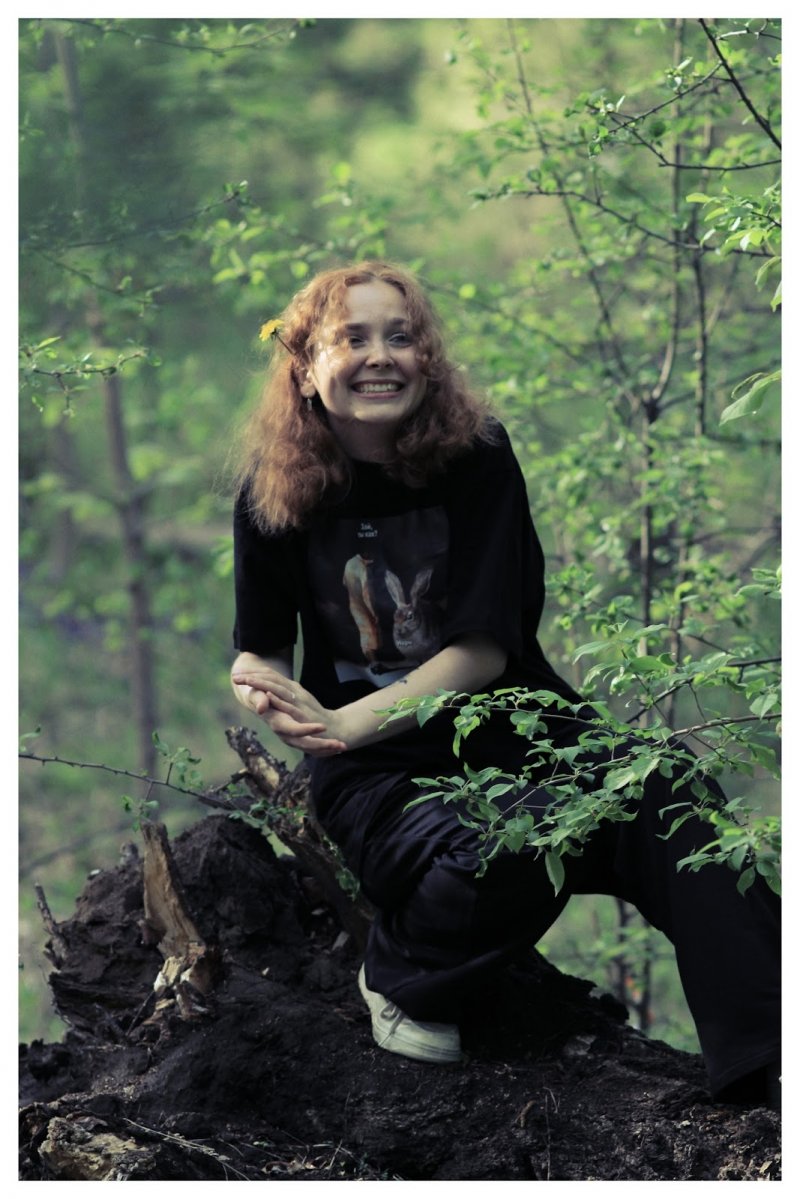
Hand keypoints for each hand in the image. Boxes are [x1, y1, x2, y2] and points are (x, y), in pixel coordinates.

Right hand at [231, 667, 346, 757]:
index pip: (294, 730)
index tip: (323, 727)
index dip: (307, 729)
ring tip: (343, 747)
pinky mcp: (296, 738)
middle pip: (306, 744)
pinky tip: (336, 748)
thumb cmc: (258, 695)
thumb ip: (258, 700)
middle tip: (341, 745)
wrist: (258, 701)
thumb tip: (262, 707)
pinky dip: (324, 749)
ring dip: (327, 749)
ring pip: (310, 748)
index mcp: (278, 723)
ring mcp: (291, 738)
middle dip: (324, 746)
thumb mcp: (255, 694)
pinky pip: (312, 747)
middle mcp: (285, 734)